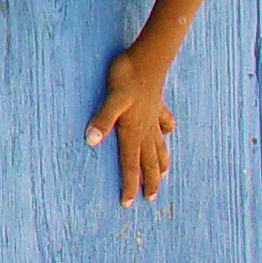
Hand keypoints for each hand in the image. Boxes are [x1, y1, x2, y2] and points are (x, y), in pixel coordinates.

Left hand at [86, 48, 177, 205]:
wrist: (147, 58)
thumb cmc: (126, 78)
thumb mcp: (111, 99)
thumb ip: (102, 120)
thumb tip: (91, 141)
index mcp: (134, 132)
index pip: (130, 165)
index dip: (129, 185)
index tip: (128, 204)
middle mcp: (146, 129)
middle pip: (149, 162)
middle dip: (149, 182)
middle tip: (150, 199)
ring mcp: (154, 118)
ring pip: (160, 146)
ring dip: (161, 163)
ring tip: (164, 175)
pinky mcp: (157, 105)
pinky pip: (165, 123)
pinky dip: (167, 131)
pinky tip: (169, 132)